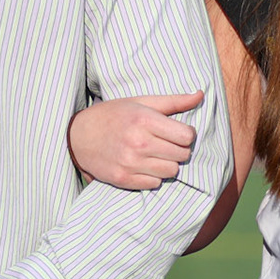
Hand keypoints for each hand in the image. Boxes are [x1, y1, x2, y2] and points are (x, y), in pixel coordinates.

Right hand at [67, 91, 202, 189]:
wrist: (78, 136)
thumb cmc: (114, 115)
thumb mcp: (141, 102)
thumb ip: (173, 101)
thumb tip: (201, 94)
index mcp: (144, 120)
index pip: (186, 136)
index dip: (186, 134)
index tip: (177, 132)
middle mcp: (138, 142)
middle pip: (182, 155)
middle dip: (179, 149)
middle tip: (166, 143)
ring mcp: (130, 163)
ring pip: (171, 171)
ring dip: (168, 164)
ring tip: (156, 154)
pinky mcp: (123, 179)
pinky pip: (155, 183)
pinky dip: (153, 176)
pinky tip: (144, 165)